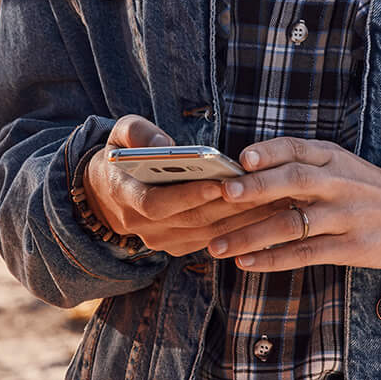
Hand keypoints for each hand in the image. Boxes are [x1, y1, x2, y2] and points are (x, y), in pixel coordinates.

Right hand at [82, 116, 291, 256]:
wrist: (105, 196)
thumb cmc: (119, 156)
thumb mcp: (118, 134)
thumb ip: (138, 133)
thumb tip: (164, 144)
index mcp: (123, 195)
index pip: (157, 203)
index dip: (189, 196)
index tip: (219, 183)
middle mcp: (141, 225)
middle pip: (192, 220)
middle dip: (230, 206)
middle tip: (265, 190)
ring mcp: (160, 240)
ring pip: (208, 233)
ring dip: (243, 219)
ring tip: (275, 199)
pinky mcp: (177, 246)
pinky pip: (212, 240)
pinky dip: (239, 228)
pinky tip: (266, 212)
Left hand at [205, 137, 380, 272]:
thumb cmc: (369, 191)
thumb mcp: (343, 166)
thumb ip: (304, 165)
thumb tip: (247, 169)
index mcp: (333, 158)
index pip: (296, 148)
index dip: (268, 151)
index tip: (241, 158)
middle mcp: (338, 183)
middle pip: (293, 181)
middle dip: (256, 187)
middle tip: (223, 195)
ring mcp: (345, 216)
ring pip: (292, 223)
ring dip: (250, 235)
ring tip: (217, 245)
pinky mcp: (350, 247)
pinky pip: (305, 253)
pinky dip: (273, 259)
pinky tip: (247, 263)